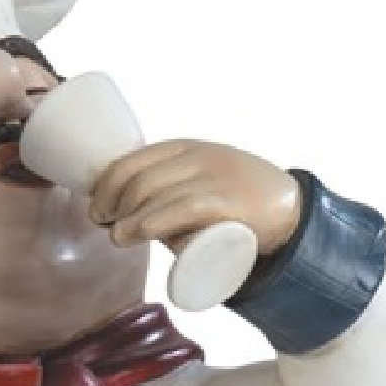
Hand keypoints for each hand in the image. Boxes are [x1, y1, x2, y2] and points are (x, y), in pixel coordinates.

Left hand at [89, 140, 300, 256]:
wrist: (290, 213)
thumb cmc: (236, 203)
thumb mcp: (201, 182)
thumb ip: (168, 192)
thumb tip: (120, 216)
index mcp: (186, 148)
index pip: (134, 158)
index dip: (107, 182)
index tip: (96, 205)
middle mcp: (198, 157)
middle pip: (139, 177)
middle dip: (112, 202)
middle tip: (105, 226)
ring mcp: (215, 178)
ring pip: (155, 193)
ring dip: (127, 218)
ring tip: (117, 237)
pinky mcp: (229, 203)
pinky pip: (183, 207)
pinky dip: (154, 220)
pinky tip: (137, 232)